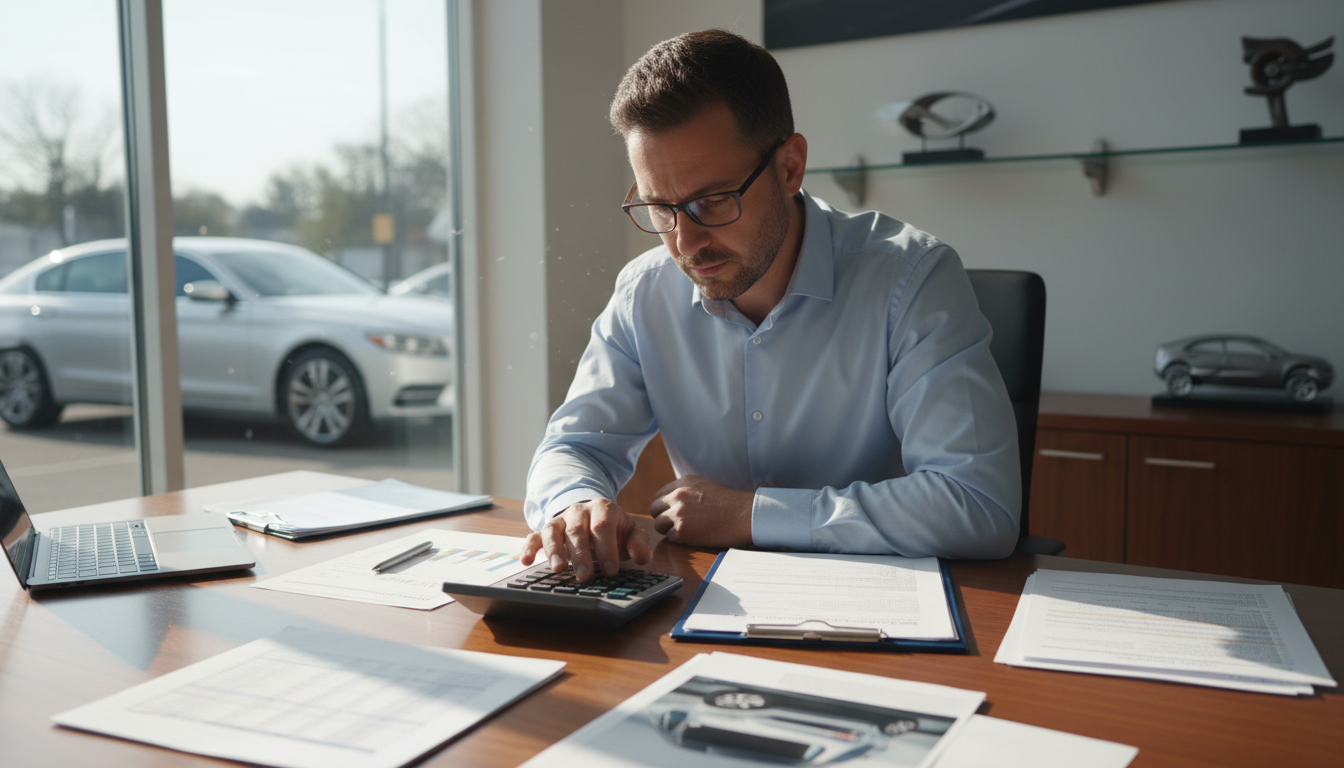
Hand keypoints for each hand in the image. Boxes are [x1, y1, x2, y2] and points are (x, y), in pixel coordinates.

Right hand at [519, 498, 652, 581]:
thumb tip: (642, 557)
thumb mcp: (630, 532)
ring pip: (553, 531)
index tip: (611, 571)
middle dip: (581, 555)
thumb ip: (639, 543)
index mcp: (602, 509)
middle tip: (586, 577)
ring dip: (554, 550)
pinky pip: (534, 536)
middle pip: (577, 530)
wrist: (592, 514)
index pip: (603, 526)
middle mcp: (578, 511)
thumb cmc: (613, 529)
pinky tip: (526, 561)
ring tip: (558, 570)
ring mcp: (560, 520)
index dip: (606, 548)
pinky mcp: (544, 530)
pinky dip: (528, 548)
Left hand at [648, 475, 753, 547]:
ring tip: (686, 530)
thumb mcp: (704, 485)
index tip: (673, 512)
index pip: (659, 495)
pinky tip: (694, 536)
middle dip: (662, 517)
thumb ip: (685, 491)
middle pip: (654, 509)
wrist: (745, 515)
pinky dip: (680, 540)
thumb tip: (669, 501)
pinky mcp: (682, 531)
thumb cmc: (729, 502)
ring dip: (669, 529)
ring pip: (658, 525)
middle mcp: (677, 496)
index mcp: (683, 483)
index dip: (665, 506)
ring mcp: (678, 514)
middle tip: (675, 524)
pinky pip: (670, 538)